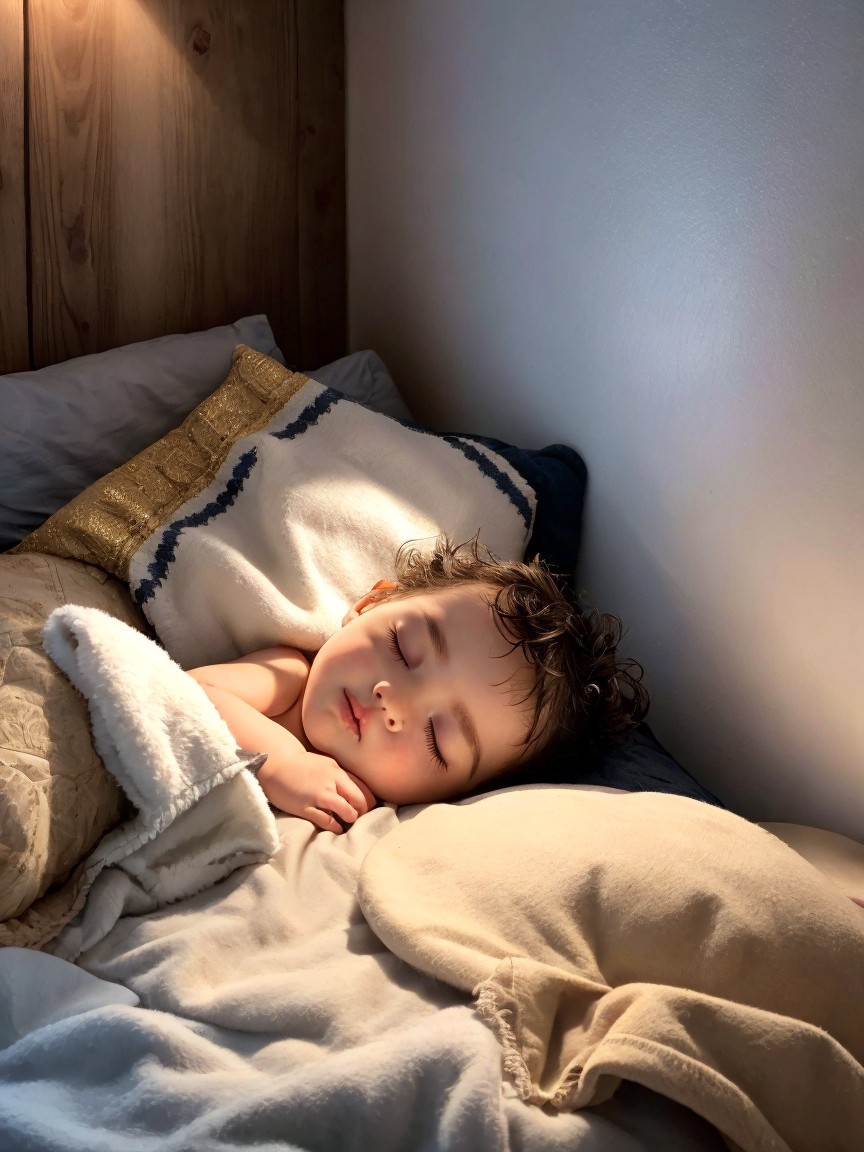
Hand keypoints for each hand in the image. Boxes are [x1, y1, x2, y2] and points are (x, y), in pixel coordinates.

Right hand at [257, 750, 376, 832]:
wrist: (274, 763)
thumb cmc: (299, 765)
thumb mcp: (324, 764)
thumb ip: (337, 776)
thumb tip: (352, 792)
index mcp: (336, 770)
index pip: (362, 787)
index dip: (368, 801)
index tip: (367, 809)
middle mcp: (331, 781)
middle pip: (358, 799)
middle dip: (362, 811)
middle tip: (359, 818)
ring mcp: (318, 795)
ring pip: (346, 810)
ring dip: (351, 819)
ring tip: (349, 823)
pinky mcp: (305, 807)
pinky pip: (326, 820)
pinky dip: (335, 826)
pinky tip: (337, 828)